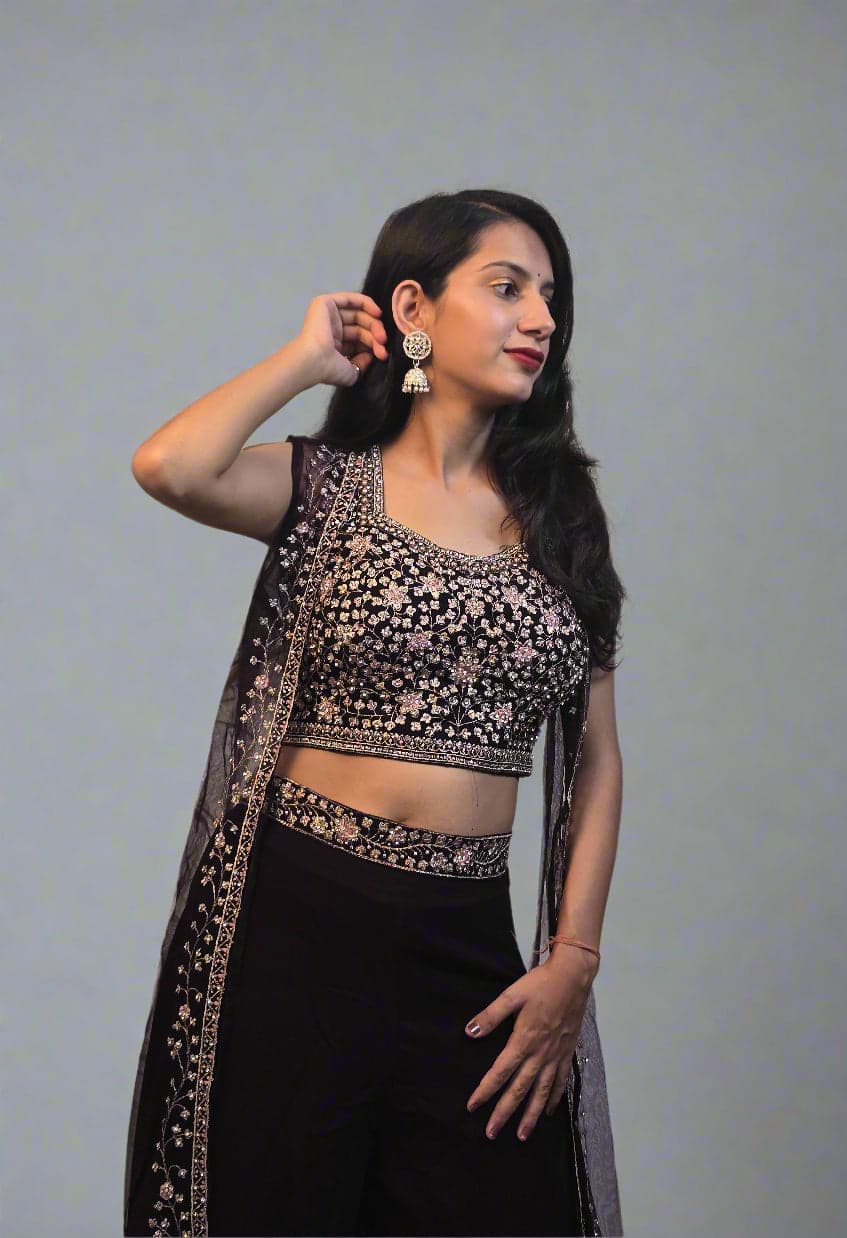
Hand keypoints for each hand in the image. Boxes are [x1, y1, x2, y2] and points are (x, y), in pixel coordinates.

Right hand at [294, 291, 388, 387]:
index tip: (383, 355)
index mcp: (334, 345)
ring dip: (374, 323)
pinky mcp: (325, 303)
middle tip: (383, 345)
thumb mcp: (351, 372)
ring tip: (382, 336)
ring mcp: (327, 315)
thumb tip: (369, 356)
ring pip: (358, 313)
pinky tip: (377, 313)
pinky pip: (350, 299)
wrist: (314, 360)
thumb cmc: (328, 369)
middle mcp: (331, 329)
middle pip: (360, 326)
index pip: (358, 340)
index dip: (373, 345)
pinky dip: (366, 303)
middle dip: (375, 335)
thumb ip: (362, 364)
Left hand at [464, 953, 593, 1141]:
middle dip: (505, 1113)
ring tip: (522, 1136)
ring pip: (541, 1092)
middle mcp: (540, 1054)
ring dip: (530, 1115)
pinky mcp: (567, 1053)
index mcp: (523, 1041)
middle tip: (491, 1134)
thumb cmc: (540, 984)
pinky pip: (560, 1082)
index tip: (473, 1106)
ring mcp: (555, 1056)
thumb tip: (470, 1032)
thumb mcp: (512, 995)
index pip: (500, 1072)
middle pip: (519, 1089)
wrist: (573, 979)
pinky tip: (547, 1111)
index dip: (486, 1090)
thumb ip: (491, 1015)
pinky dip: (553, 1099)